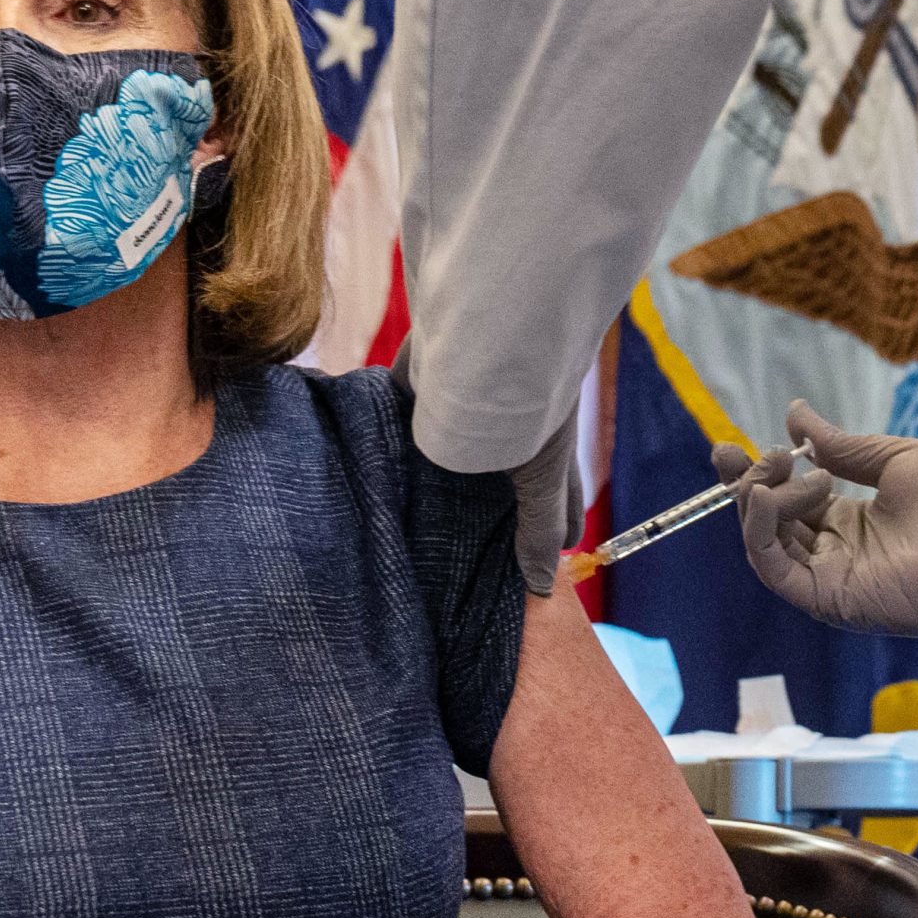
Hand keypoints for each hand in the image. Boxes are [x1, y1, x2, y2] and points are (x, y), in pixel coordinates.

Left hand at [391, 334, 580, 595]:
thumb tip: (542, 587)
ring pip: (444, 463)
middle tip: (455, 573)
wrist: (487, 331)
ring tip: (407, 542)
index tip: (524, 583)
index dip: (544, 543)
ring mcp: (460, 416)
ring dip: (428, 490)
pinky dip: (387, 450)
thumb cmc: (529, 404)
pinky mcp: (417, 394)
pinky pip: (399, 429)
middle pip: (491, 490)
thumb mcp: (542, 472)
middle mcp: (502, 437)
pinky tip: (369, 481)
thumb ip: (539, 527)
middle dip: (477, 525)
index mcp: (540, 456)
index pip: (549, 510)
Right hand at [712, 400, 917, 637]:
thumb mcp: (892, 460)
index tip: (731, 446)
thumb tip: (794, 412)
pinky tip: (766, 498)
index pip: (783, 500)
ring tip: (778, 469)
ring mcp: (829, 579)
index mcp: (846, 522)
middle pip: (766, 522)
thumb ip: (840, 445)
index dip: (754, 474)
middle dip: (746, 482)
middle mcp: (831, 553)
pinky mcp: (831, 601)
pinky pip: (777, 571)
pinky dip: (761, 534)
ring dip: (757, 502)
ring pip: (765, 544)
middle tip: (744, 451)